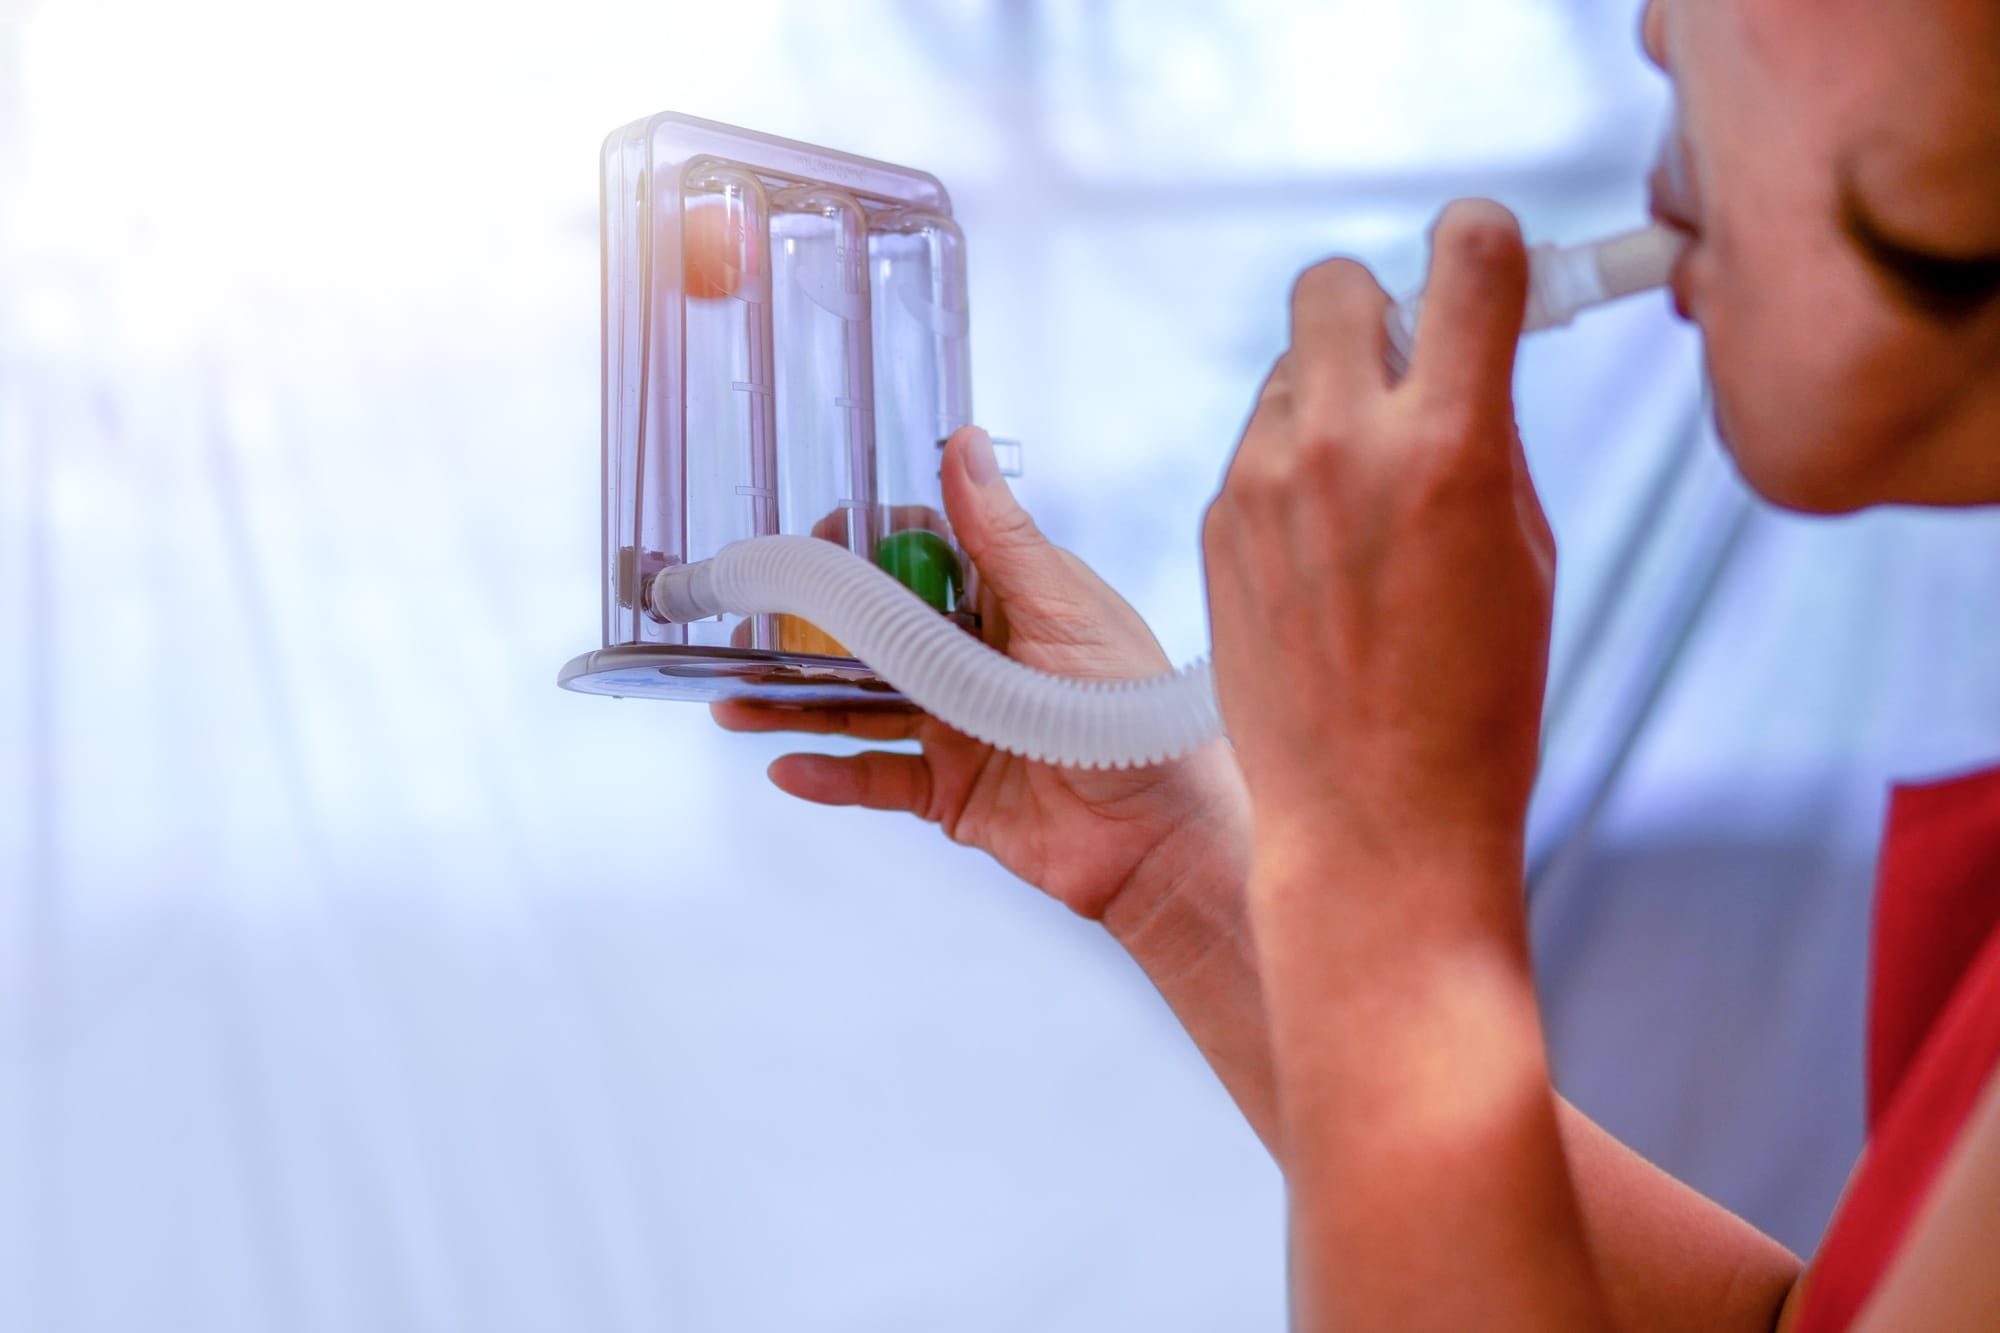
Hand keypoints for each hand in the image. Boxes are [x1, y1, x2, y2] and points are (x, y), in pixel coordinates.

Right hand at [713, 426, 1248, 923]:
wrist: (1162, 839)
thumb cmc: (1135, 716)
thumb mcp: (1064, 610)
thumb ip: (1001, 536)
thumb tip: (962, 441)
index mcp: (1007, 601)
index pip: (916, 555)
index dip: (861, 547)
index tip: (810, 543)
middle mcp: (975, 659)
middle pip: (873, 633)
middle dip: (806, 628)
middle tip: (743, 621)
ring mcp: (958, 727)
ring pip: (859, 706)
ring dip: (795, 702)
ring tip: (731, 700)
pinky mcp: (951, 793)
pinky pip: (875, 779)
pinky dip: (829, 775)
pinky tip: (783, 766)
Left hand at [1201, 200, 1554, 896]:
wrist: (1373, 821)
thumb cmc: (1477, 704)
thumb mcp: (1526, 553)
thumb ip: (1487, 434)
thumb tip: (1460, 354)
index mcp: (1447, 445)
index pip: (1466, 253)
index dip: (1484, 242)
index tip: (1487, 263)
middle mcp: (1341, 447)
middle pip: (1333, 283)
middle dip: (1376, 310)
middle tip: (1408, 375)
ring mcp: (1262, 485)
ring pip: (1293, 372)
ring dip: (1332, 401)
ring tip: (1368, 503)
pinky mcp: (1217, 524)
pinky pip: (1259, 448)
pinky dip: (1293, 470)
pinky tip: (1324, 556)